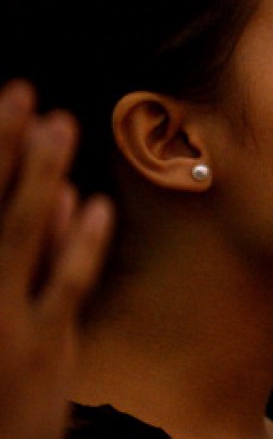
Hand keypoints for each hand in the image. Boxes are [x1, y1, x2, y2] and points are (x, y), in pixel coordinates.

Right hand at [0, 81, 112, 438]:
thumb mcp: (0, 306)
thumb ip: (24, 252)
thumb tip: (56, 194)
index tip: (8, 99)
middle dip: (1, 147)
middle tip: (18, 91)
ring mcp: (3, 320)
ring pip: (19, 235)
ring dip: (37, 177)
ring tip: (58, 125)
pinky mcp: (41, 348)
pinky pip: (63, 288)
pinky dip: (78, 244)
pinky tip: (94, 204)